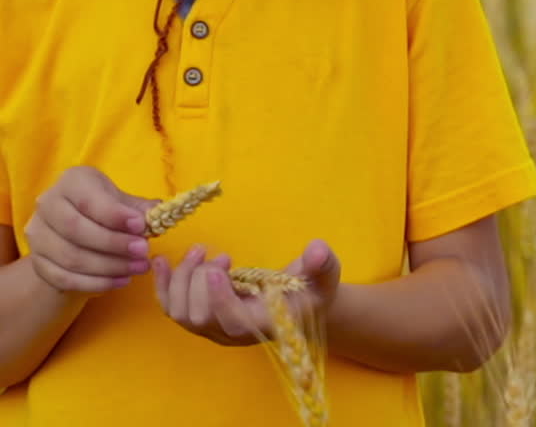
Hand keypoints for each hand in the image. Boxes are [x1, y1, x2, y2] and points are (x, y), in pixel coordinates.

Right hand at [25, 165, 160, 295]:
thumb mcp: (120, 201)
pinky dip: (96, 283)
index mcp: (71, 181)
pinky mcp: (38, 262)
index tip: (142, 226)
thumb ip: (138, 207)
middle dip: (114, 244)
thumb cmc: (102, 209)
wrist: (71, 231)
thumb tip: (159, 213)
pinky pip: (65, 279)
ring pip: (72, 258)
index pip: (88, 200)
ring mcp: (39, 235)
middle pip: (76, 230)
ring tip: (138, 268)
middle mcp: (48, 204)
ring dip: (109, 267)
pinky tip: (121, 281)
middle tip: (143, 252)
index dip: (115, 215)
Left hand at [152, 239, 340, 346]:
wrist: (299, 305)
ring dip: (183, 278)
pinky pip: (172, 309)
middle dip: (199, 279)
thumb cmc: (312, 290)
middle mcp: (235, 333)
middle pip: (200, 317)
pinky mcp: (203, 318)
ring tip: (201, 251)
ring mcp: (216, 329)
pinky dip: (163, 286)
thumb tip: (318, 250)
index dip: (220, 300)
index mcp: (264, 324)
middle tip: (218, 254)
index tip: (218, 268)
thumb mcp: (325, 275)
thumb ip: (323, 263)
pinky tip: (162, 262)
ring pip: (181, 314)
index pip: (234, 323)